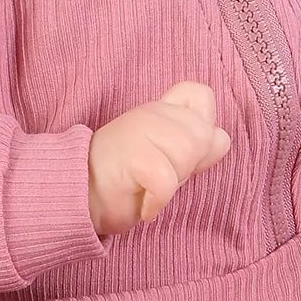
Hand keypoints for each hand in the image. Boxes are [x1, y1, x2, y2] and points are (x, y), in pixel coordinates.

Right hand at [87, 80, 231, 236]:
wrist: (79, 196)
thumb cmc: (126, 179)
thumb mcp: (167, 158)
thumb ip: (197, 145)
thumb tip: (221, 138)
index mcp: (163, 110)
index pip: (199, 94)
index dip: (204, 123)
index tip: (184, 152)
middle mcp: (152, 112)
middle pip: (203, 135)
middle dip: (189, 166)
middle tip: (161, 177)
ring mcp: (139, 129)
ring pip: (187, 154)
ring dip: (174, 182)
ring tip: (150, 187)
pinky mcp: (132, 155)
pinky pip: (166, 180)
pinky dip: (158, 201)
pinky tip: (145, 207)